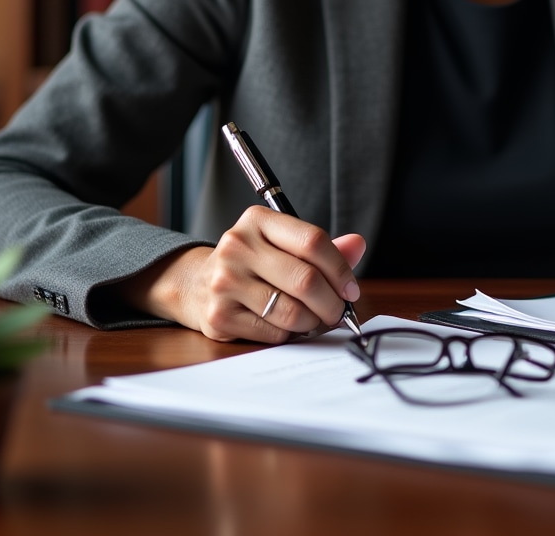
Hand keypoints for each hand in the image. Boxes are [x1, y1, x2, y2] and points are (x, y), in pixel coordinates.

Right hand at [119, 205, 365, 343]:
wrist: (196, 283)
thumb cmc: (252, 262)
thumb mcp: (282, 243)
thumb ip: (321, 247)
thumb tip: (358, 244)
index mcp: (258, 220)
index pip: (312, 241)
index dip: (340, 269)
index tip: (351, 289)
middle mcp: (238, 246)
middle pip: (305, 280)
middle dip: (332, 303)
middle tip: (339, 312)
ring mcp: (225, 282)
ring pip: (291, 311)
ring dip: (313, 321)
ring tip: (314, 319)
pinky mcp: (219, 316)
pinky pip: (273, 332)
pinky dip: (289, 333)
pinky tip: (287, 325)